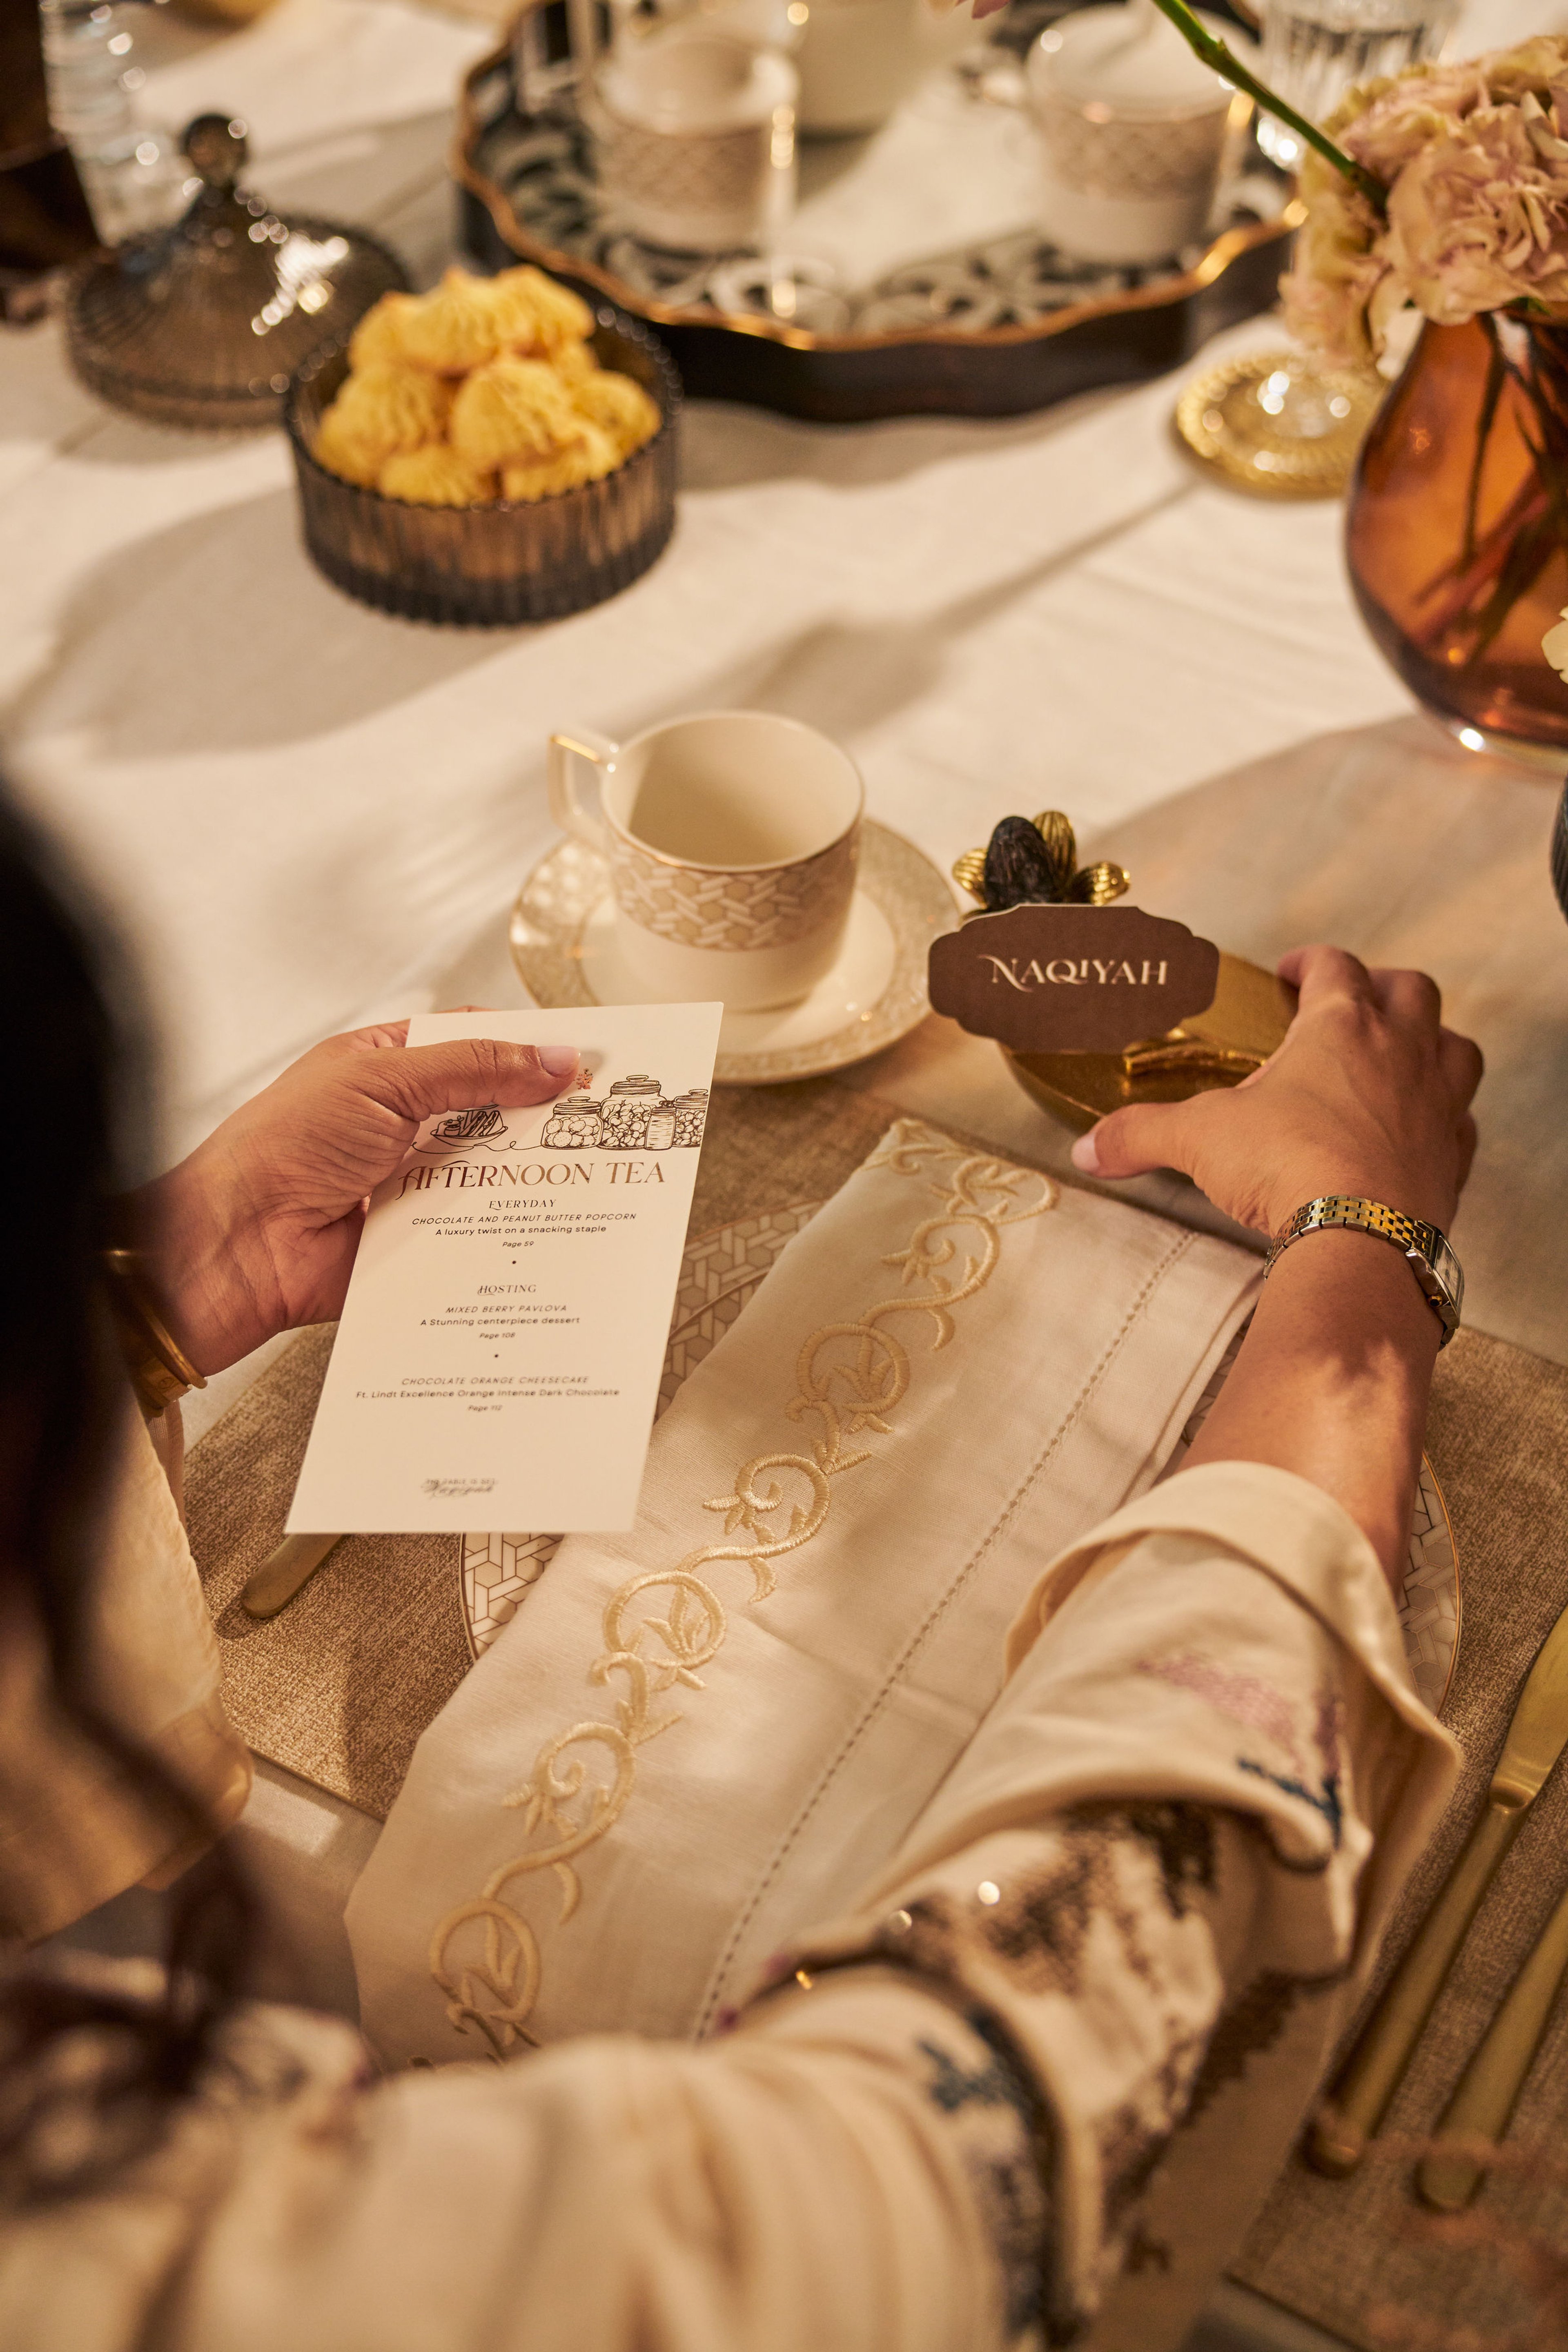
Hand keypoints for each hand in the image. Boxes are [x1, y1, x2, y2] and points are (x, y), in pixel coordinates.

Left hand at [133, 1019, 577, 1374]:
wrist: (237, 1244)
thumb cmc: (281, 1147)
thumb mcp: (382, 1079)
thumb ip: (471, 1067)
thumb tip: (551, 1059)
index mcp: (387, 1066)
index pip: (474, 1044)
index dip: (529, 1049)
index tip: (584, 1058)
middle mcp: (404, 1124)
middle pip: (493, 1112)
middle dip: (542, 1116)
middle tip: (603, 1118)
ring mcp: (413, 1184)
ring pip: (491, 1174)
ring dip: (531, 1175)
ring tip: (594, 1171)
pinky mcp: (419, 1241)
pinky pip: (476, 1233)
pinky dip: (507, 1231)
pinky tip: (548, 1228)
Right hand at [1070, 945, 1482, 1237]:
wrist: (1361, 1239)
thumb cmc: (1288, 1168)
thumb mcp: (1198, 1140)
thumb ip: (1140, 1134)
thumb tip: (1088, 1147)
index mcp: (1340, 1026)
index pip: (1335, 967)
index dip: (1312, 961)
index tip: (1292, 971)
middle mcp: (1401, 1052)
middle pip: (1410, 990)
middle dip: (1383, 986)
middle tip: (1354, 999)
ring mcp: (1437, 1104)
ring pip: (1455, 1046)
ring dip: (1431, 1041)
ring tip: (1401, 1053)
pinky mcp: (1454, 1157)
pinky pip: (1463, 1120)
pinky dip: (1446, 1114)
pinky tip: (1420, 1127)